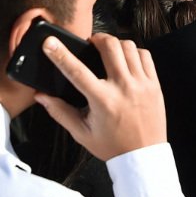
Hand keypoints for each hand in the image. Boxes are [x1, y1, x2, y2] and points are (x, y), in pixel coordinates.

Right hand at [34, 33, 167, 161]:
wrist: (143, 157)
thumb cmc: (111, 146)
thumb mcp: (81, 133)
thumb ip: (60, 112)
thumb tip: (41, 96)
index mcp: (102, 101)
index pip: (77, 71)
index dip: (60, 54)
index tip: (50, 42)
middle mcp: (123, 88)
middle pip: (109, 46)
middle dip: (97, 38)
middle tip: (91, 43)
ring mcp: (142, 84)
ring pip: (128, 47)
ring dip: (115, 44)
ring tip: (108, 52)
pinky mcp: (154, 84)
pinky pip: (145, 55)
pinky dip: (134, 52)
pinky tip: (126, 60)